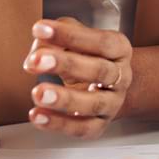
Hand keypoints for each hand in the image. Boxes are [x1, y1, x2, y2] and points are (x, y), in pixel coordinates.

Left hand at [23, 17, 134, 138]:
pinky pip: (81, 128)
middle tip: (37, 61)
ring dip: (63, 99)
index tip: (41, 29)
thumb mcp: (76, 36)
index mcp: (119, 50)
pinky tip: (38, 116)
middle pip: (99, 71)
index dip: (71, 36)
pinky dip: (58, 124)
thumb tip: (39, 47)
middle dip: (66, 65)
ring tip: (38, 93)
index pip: (100, 41)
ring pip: (92, 104)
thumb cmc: (88, 56)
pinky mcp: (99, 125)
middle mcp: (120, 77)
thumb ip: (57, 36)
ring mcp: (112, 103)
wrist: (106, 86)